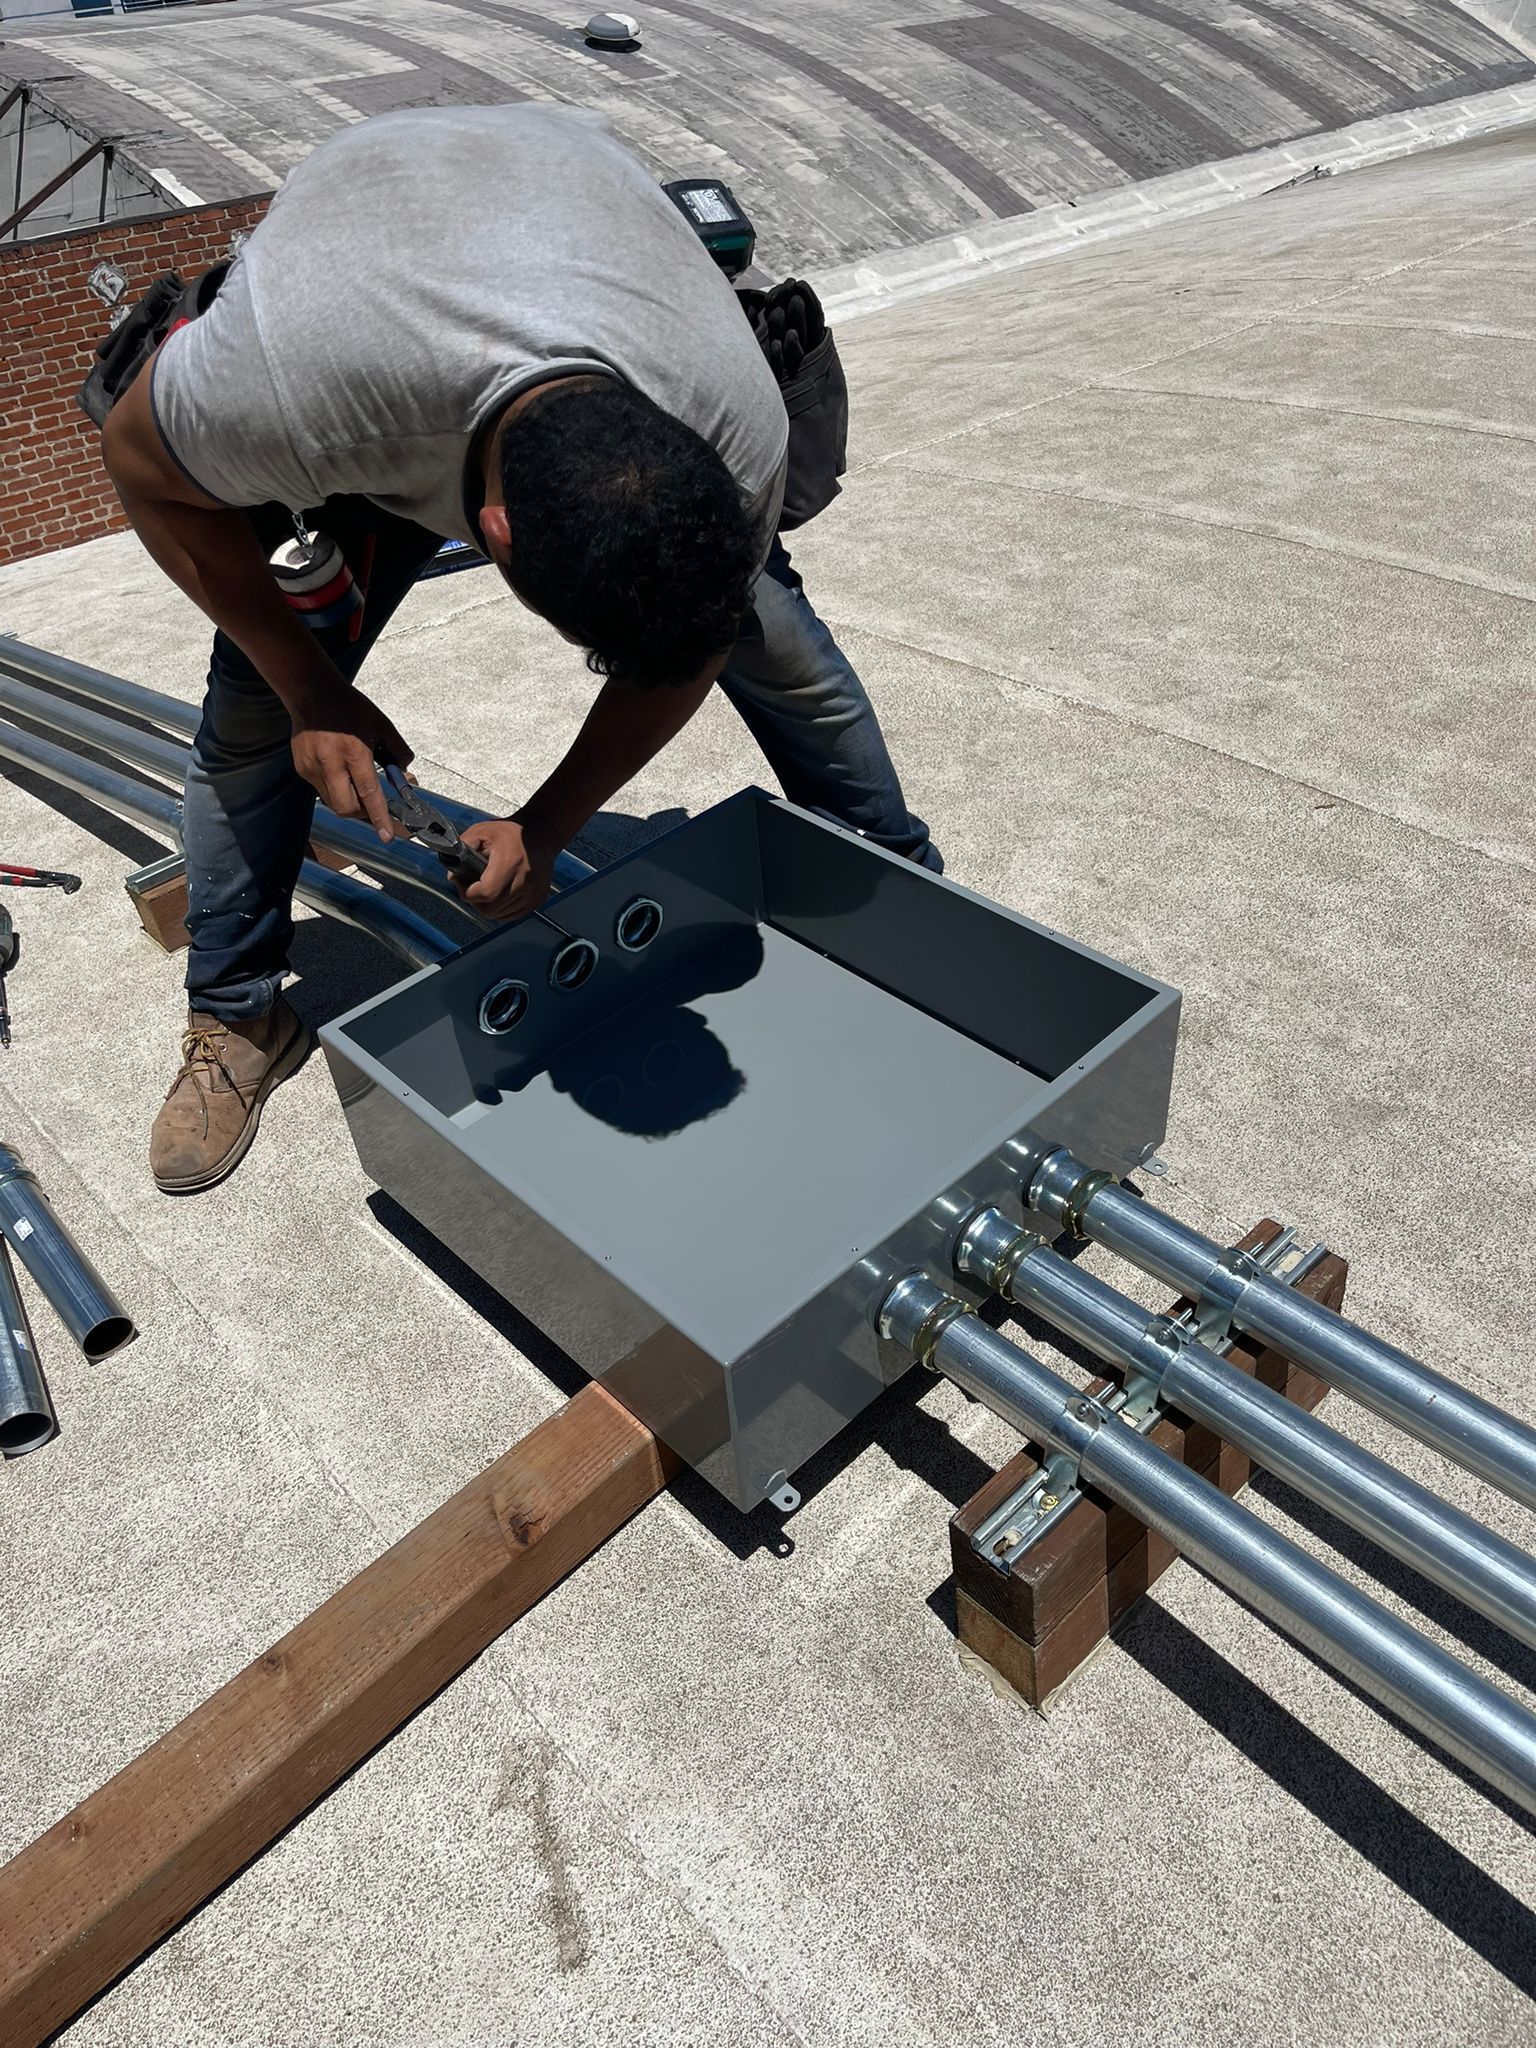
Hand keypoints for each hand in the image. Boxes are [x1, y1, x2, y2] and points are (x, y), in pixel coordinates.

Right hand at [290, 685, 412, 839]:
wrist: (311, 692)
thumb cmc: (348, 706)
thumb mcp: (381, 723)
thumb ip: (396, 750)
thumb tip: (405, 772)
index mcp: (352, 751)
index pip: (368, 792)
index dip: (379, 816)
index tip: (387, 835)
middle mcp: (329, 763)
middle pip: (347, 807)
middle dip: (363, 812)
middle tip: (373, 804)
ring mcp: (311, 767)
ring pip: (333, 802)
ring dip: (349, 799)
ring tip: (353, 778)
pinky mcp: (301, 768)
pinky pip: (322, 789)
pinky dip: (335, 787)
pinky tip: (337, 767)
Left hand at [456, 814, 559, 921]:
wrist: (541, 835)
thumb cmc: (511, 833)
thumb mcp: (481, 832)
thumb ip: (462, 849)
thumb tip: (453, 875)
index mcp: (510, 863)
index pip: (486, 893)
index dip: (469, 892)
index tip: (464, 883)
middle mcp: (525, 881)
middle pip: (490, 909)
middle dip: (476, 901)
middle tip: (473, 886)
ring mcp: (533, 893)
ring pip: (499, 915)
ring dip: (488, 906)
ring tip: (487, 887)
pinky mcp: (537, 900)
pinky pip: (511, 916)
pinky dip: (500, 909)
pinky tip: (499, 893)